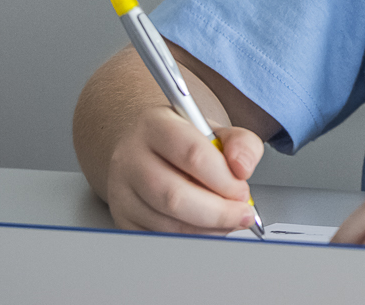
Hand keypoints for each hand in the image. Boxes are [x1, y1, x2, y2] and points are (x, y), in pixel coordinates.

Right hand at [103, 105, 262, 233]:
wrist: (147, 148)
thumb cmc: (184, 141)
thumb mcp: (216, 130)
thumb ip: (241, 143)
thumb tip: (243, 168)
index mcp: (156, 126)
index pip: (192, 154)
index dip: (224, 179)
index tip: (243, 190)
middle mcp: (131, 158)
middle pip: (174, 196)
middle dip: (217, 212)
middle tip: (242, 213)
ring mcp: (121, 191)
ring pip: (166, 223)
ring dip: (206, 229)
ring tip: (228, 221)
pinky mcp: (122, 218)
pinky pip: (158, 238)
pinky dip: (190, 239)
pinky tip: (207, 229)